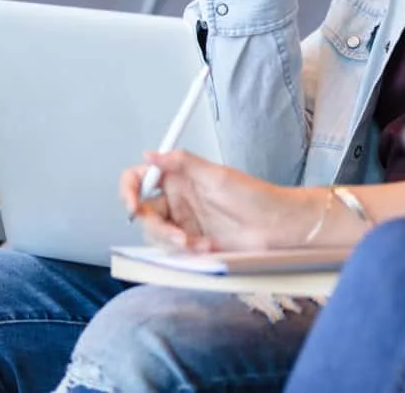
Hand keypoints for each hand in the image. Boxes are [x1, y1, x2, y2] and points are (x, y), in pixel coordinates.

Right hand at [121, 150, 321, 251]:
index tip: (131, 204)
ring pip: (156, 235)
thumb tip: (151, 154)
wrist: (276, 227)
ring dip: (173, 241)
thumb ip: (181, 163)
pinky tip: (207, 248)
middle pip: (143, 213)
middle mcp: (178, 199)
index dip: (129, 190)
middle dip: (156, 227)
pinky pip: (173, 251)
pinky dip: (186, 251)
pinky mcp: (192, 242)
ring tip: (198, 243)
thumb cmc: (254, 197)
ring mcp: (184, 222)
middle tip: (177, 235)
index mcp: (179, 177)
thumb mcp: (217, 176)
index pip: (139, 178)